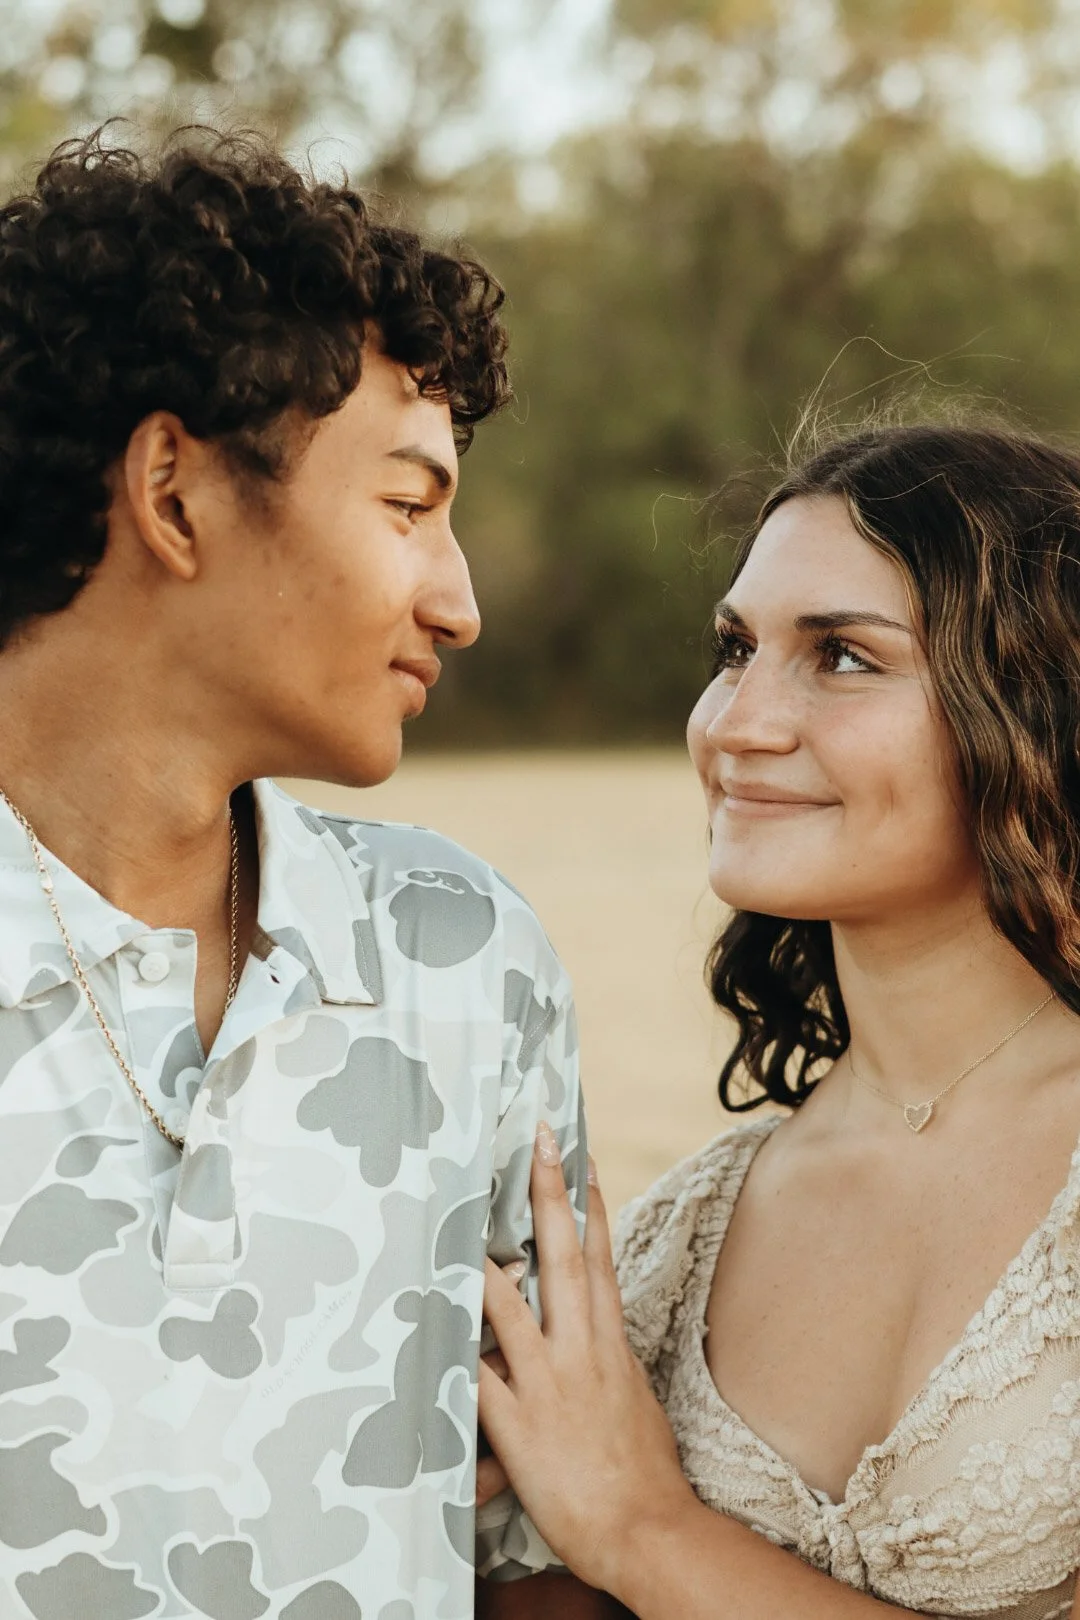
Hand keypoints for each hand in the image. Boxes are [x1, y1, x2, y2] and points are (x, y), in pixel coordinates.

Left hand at [478, 1123, 697, 1597]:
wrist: (649, 1529)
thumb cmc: (644, 1475)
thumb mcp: (634, 1403)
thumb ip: (609, 1367)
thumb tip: (599, 1350)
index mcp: (611, 1344)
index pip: (599, 1259)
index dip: (590, 1206)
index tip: (581, 1160)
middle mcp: (581, 1350)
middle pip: (563, 1256)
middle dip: (550, 1193)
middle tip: (539, 1140)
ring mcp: (548, 1382)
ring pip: (510, 1304)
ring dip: (485, 1254)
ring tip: (462, 1208)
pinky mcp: (518, 1423)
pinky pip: (477, 1374)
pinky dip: (454, 1345)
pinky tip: (433, 1315)